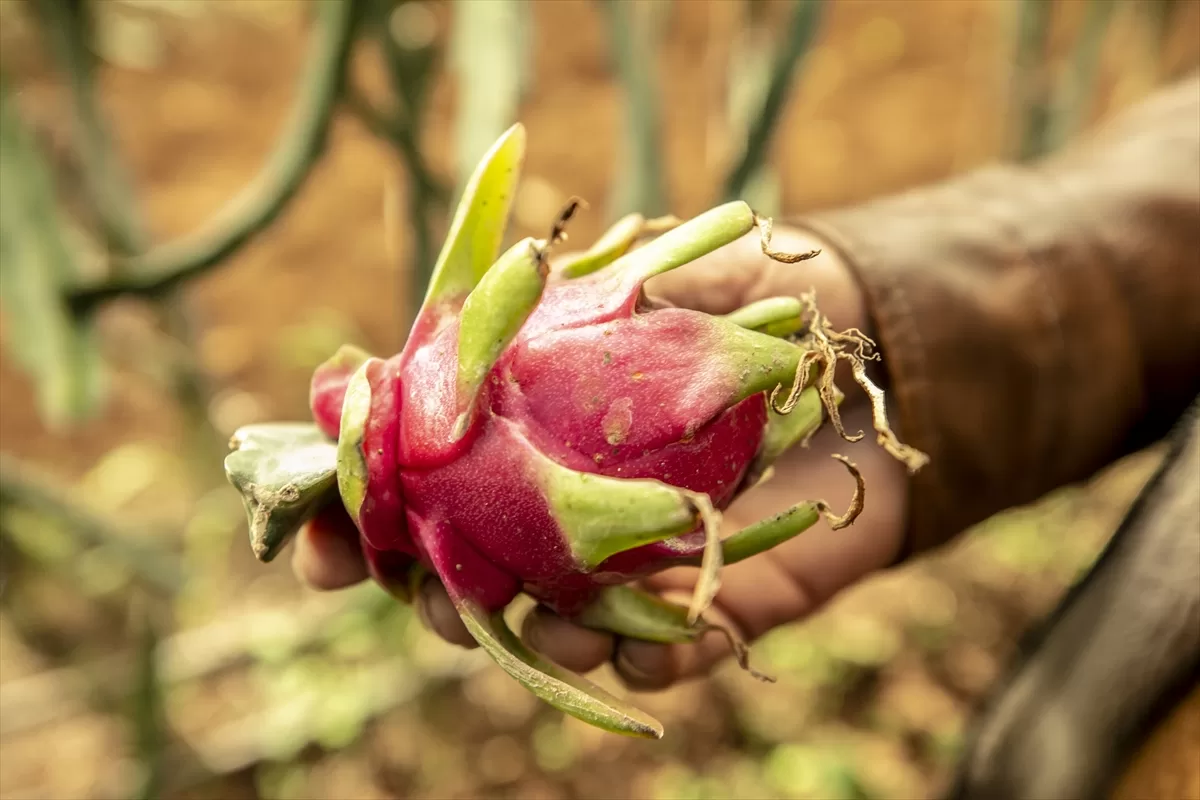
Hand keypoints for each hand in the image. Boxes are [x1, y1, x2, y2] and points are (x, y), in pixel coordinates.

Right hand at [292, 224, 910, 689]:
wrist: (873, 344)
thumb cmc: (751, 299)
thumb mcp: (643, 280)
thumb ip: (549, 311)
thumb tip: (436, 348)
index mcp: (531, 433)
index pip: (418, 486)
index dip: (357, 517)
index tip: (318, 544)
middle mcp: (571, 501)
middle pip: (469, 572)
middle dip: (430, 596)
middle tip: (425, 595)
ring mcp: (638, 555)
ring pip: (553, 623)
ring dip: (530, 636)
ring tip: (543, 620)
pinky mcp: (716, 595)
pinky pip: (665, 649)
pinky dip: (640, 657)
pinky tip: (627, 641)